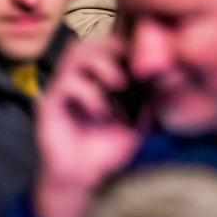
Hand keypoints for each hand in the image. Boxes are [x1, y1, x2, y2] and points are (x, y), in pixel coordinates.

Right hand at [32, 37, 141, 216]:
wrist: (85, 178)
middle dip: (112, 47)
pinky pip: (66, 84)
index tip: (144, 55)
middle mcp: (78, 77)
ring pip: (75, 51)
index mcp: (96, 76)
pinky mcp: (51, 104)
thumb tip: (166, 75)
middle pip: (90, 38)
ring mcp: (63, 88)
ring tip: (118, 84)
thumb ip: (149, 97)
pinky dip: (89, 94)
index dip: (123, 41)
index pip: (106, 41)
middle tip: (131, 68)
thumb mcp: (138, 120)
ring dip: (101, 63)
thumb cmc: (107, 148)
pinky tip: (100, 112)